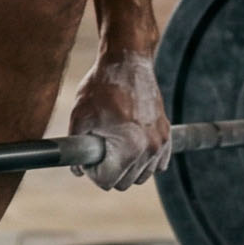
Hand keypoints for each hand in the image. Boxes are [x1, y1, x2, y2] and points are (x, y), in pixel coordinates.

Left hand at [68, 51, 170, 189]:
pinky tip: (131, 146)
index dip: (92, 170)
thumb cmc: (100, 87)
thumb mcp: (79, 116)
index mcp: (129, 147)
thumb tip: (79, 172)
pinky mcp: (167, 134)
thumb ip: (76, 149)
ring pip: (141, 176)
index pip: (107, 182)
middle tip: (99, 145)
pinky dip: (145, 161)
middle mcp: (150, 149)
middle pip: (124, 183)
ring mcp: (161, 142)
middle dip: (108, 170)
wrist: (127, 61)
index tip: (88, 153)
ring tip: (113, 142)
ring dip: (126, 167)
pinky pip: (158, 164)